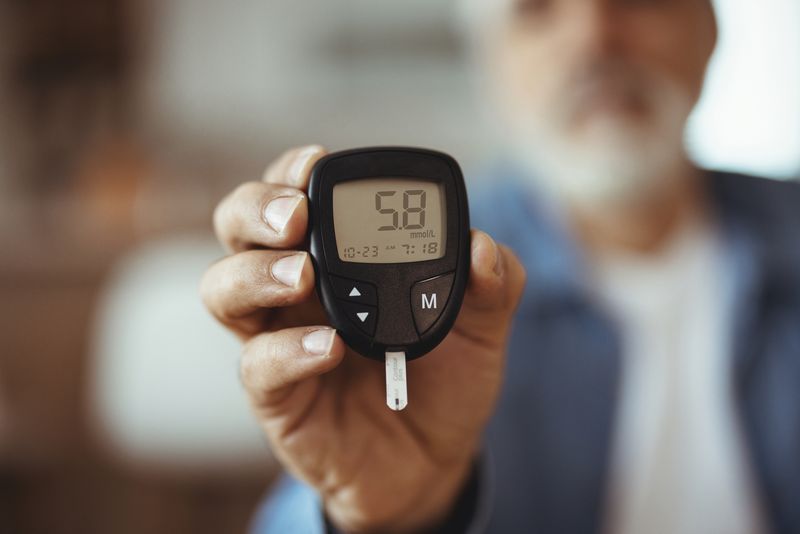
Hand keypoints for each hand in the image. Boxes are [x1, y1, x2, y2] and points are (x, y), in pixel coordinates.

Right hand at [201, 145, 525, 532]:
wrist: (432, 460)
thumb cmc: (444, 381)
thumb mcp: (482, 329)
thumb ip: (492, 286)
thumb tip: (484, 248)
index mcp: (338, 257)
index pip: (294, 196)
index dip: (292, 171)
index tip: (317, 161)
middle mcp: (295, 290)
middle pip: (238, 229)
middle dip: (257, 208)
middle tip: (295, 214)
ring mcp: (277, 340)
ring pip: (224, 289)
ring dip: (255, 272)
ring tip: (301, 273)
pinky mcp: (277, 397)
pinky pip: (258, 366)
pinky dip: (289, 350)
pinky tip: (328, 347)